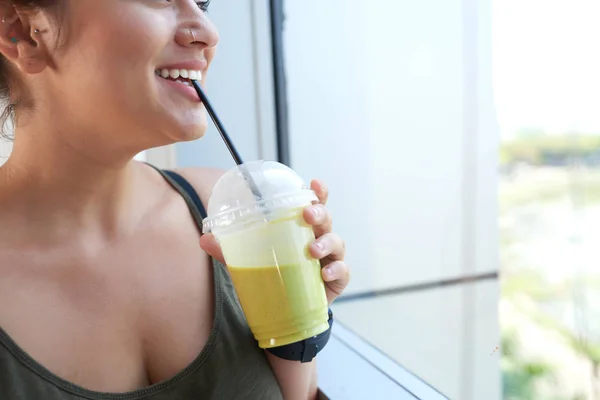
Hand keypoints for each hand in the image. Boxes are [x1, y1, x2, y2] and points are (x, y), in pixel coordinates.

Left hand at [199, 180, 349, 305]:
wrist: (289, 312)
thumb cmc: (275, 276)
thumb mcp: (251, 262)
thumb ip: (230, 251)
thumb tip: (204, 238)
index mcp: (302, 228)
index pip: (313, 204)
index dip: (318, 192)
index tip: (315, 183)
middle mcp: (319, 238)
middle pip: (325, 219)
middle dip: (319, 213)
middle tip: (307, 215)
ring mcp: (330, 258)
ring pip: (336, 242)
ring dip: (326, 243)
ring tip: (312, 250)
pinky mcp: (336, 280)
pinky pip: (342, 271)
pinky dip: (335, 270)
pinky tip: (324, 273)